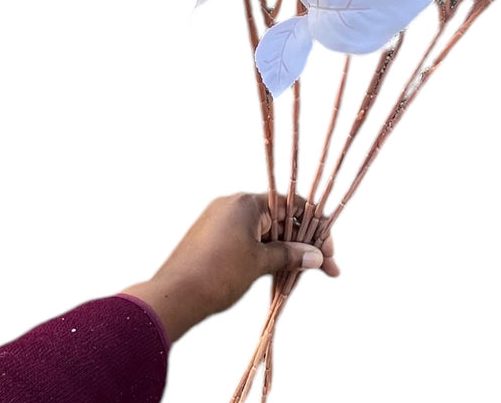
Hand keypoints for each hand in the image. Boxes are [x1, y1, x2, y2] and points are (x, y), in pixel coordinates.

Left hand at [121, 192, 337, 342]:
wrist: (173, 297)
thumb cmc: (217, 274)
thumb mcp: (260, 263)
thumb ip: (290, 255)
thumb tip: (317, 256)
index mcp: (246, 202)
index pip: (291, 204)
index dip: (314, 226)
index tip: (328, 249)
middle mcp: (233, 205)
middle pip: (280, 218)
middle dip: (303, 242)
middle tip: (325, 266)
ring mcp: (221, 221)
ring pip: (265, 231)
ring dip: (285, 250)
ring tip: (302, 274)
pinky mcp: (212, 238)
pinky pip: (248, 239)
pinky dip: (265, 253)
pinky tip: (279, 272)